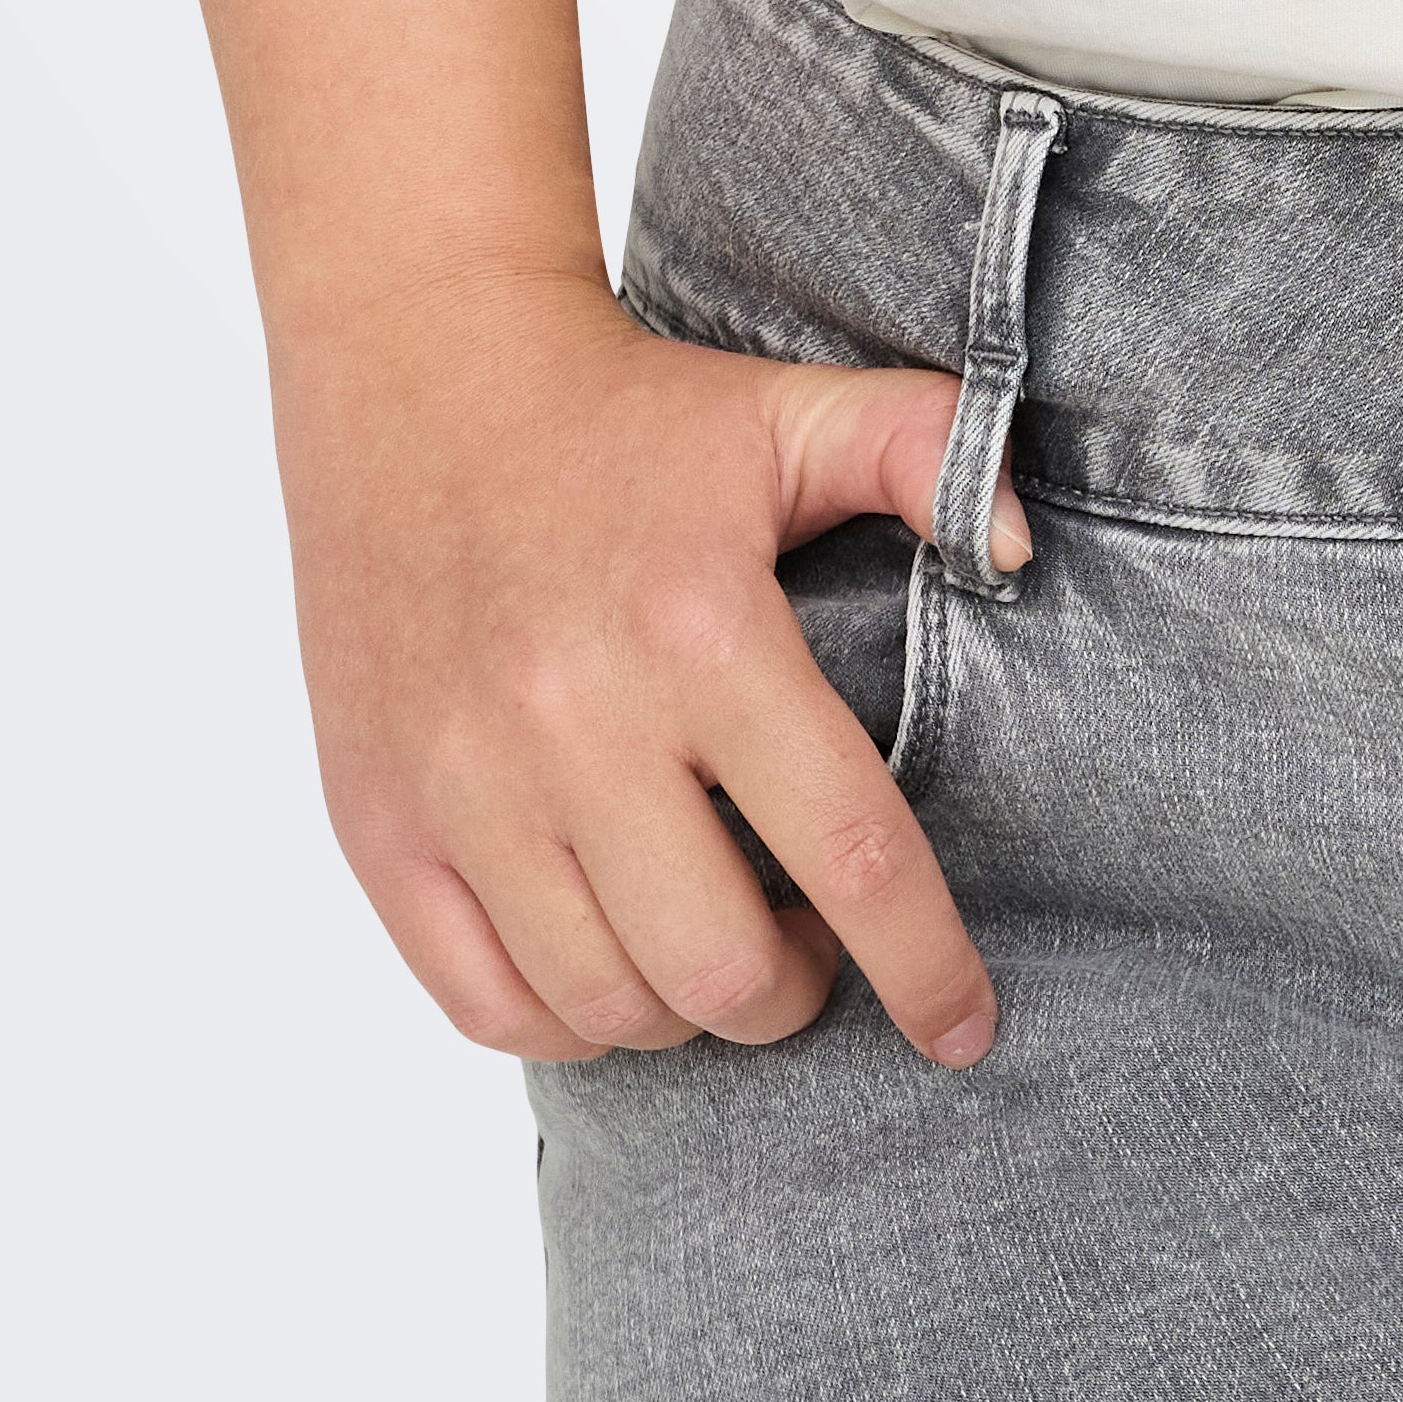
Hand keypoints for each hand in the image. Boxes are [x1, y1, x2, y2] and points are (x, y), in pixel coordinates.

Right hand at [272, 266, 1022, 1071]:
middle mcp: (576, 722)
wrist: (415, 373)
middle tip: (815, 950)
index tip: (965, 1028)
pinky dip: (568, 1022)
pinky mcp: (378, 823)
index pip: (848, 850)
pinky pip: (485, 1003)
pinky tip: (610, 966)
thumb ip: (930, 456)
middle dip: (799, 994)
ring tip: (718, 951)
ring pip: (608, 1004)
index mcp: (701, 630)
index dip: (924, 964)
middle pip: (723, 969)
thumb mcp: (794, 410)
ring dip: (688, 1015)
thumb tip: (1025, 549)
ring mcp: (465, 785)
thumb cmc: (628, 413)